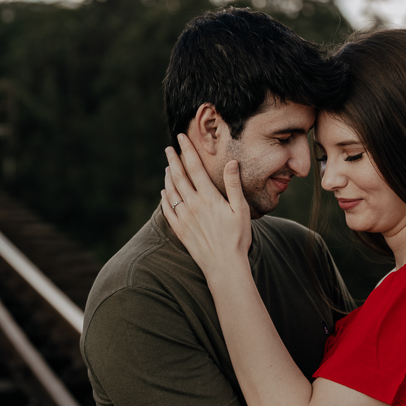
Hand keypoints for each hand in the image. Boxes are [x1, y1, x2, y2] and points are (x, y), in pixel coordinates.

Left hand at [160, 134, 251, 278]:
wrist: (224, 266)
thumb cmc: (237, 238)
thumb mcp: (241, 210)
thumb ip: (234, 185)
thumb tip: (231, 163)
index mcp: (208, 198)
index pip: (195, 168)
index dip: (187, 151)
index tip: (180, 138)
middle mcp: (193, 205)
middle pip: (179, 177)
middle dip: (173, 160)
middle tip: (169, 148)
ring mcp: (184, 218)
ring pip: (171, 192)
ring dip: (168, 177)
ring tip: (167, 167)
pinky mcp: (179, 230)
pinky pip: (167, 210)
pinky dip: (164, 198)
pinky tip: (164, 192)